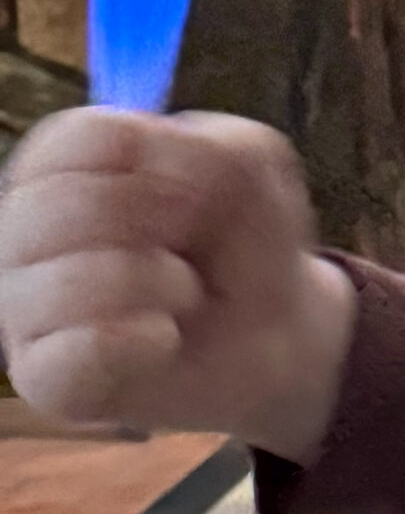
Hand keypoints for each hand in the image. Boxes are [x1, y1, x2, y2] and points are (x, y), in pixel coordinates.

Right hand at [0, 111, 356, 459]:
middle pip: (54, 207)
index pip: (74, 139)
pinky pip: (79, 352)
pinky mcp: (41, 375)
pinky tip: (164, 337)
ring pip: (68, 282)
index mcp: (61, 167)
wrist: (270, 333)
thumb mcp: (247, 168)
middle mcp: (22, 231)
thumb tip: (152, 163)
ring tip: (183, 292)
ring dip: (159, 284)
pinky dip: (143, 342)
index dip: (151, 159)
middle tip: (194, 243)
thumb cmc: (238, 239)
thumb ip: (203, 149)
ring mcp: (22, 306)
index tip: (194, 186)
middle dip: (157, 224)